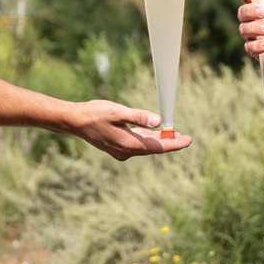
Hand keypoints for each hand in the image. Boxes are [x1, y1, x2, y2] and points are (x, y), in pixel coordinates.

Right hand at [66, 99, 192, 160]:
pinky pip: (137, 144)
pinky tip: (153, 134)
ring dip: (158, 141)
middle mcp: (126, 151)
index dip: (174, 144)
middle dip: (169, 143)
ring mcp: (121, 150)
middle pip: (153, 148)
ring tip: (173, 135)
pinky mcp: (117, 147)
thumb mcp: (118, 112)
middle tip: (185, 138)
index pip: (157, 147)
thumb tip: (158, 121)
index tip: (188, 140)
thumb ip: (138, 116)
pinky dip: (147, 139)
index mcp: (128, 144)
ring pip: (145, 146)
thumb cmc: (95, 114)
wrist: (75, 121)